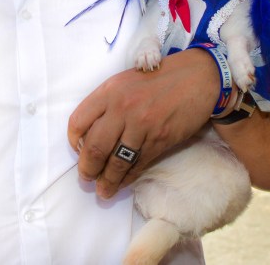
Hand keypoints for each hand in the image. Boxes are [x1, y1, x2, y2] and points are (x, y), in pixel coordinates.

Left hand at [67, 48, 218, 198]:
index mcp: (109, 90)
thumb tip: (89, 134)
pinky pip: (138, 165)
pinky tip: (121, 184)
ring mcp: (142, 125)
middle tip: (86, 177)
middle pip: (94, 147)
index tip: (77, 151)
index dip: (74, 141)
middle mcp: (122, 108)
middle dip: (87, 168)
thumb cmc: (157, 79)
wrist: (196, 77)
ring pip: (116, 162)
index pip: (78, 121)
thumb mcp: (124, 82)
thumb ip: (106, 103)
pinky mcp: (160, 139)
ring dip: (106, 181)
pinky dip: (127, 179)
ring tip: (102, 191)